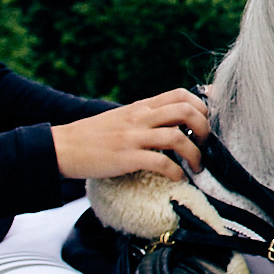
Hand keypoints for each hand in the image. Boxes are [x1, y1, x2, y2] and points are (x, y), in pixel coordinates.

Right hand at [53, 89, 210, 180]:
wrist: (63, 147)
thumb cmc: (93, 135)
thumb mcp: (122, 117)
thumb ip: (146, 117)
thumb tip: (172, 124)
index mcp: (141, 107)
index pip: (181, 94)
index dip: (203, 105)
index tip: (211, 120)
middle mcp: (140, 117)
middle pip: (185, 110)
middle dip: (204, 127)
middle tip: (205, 144)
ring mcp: (133, 137)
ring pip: (177, 136)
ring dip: (195, 153)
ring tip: (197, 166)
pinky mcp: (126, 158)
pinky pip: (160, 162)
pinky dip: (176, 172)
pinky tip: (178, 179)